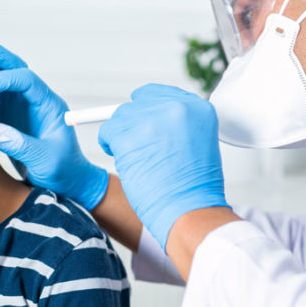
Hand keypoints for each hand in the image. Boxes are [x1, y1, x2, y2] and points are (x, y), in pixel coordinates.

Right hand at [0, 31, 108, 209]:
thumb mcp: (45, 160)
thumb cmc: (63, 171)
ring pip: (0, 76)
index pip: (25, 79)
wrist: (67, 182)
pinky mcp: (11, 117)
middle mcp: (34, 100)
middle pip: (12, 66)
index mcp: (48, 104)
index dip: (2, 79)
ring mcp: (22, 106)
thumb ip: (21, 145)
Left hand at [98, 84, 228, 249]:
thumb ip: (175, 124)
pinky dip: (110, 146)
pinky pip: (107, 132)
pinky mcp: (130, 134)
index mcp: (198, 108)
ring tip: (140, 162)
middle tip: (143, 152)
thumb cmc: (192, 189)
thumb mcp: (198, 143)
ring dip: (122, 138)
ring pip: (120, 117)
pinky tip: (127, 163)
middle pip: (136, 104)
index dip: (146, 113)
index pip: (158, 94)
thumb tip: (145, 116)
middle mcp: (177, 107)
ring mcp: (152, 119)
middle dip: (133, 127)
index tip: (145, 129)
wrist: (190, 212)